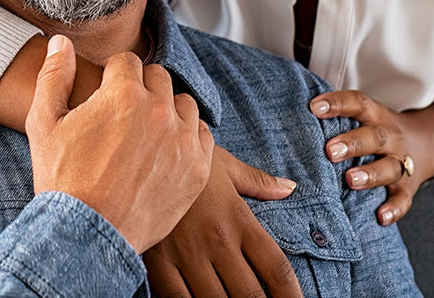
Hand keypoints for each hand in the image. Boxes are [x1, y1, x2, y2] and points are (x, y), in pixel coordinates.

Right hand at [27, 35, 214, 252]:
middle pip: (158, 78)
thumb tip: (60, 42)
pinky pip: (203, 136)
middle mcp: (158, 110)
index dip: (112, 76)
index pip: (126, 61)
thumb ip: (53, 75)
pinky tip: (166, 151)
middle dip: (140, 89)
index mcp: (123, 92)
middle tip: (123, 116)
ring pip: (184, 104)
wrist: (86, 235)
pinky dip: (187, 138)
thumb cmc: (62, 179)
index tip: (105, 95)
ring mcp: (182, 140)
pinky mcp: (198, 168)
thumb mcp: (44, 123)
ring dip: (167, 111)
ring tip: (145, 133)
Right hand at [144, 147, 300, 296]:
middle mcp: (218, 241)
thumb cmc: (185, 160)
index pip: (277, 269)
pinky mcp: (158, 262)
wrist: (140, 151)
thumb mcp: (226, 165)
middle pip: (251, 295)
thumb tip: (289, 186)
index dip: (293, 297)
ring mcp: (187, 254)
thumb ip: (259, 182)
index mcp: (239, 220)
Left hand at [310, 90, 433, 224]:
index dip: (337, 103)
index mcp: (375, 116)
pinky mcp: (407, 188)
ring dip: (371, 174)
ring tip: (350, 180)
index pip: (358, 104)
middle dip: (353, 143)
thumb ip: (336, 117)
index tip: (314, 107)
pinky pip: (403, 199)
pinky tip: (381, 216)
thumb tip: (290, 112)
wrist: (425, 144)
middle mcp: (390, 138)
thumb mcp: (363, 117)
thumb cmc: (375, 131)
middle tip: (330, 151)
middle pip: (375, 137)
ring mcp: (401, 163)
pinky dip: (394, 209)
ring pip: (389, 168)